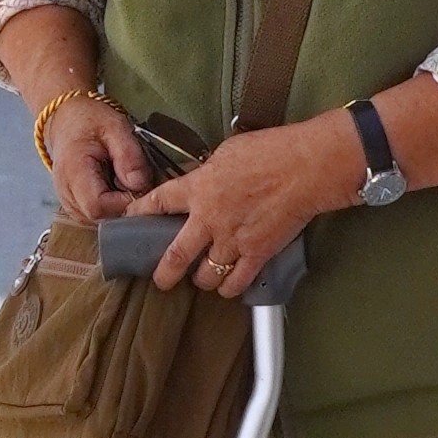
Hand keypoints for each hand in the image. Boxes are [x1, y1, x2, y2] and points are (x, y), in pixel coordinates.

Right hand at [33, 90, 152, 227]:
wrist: (67, 119)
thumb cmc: (89, 121)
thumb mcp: (116, 128)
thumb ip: (129, 156)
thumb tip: (140, 185)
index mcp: (73, 172)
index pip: (98, 207)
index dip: (124, 203)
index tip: (139, 186)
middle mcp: (66, 192)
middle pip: (100, 218)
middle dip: (124, 205)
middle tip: (133, 180)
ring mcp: (68, 202)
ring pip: (99, 221)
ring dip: (117, 206)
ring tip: (121, 180)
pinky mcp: (74, 206)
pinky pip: (95, 217)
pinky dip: (110, 207)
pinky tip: (114, 188)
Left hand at [146, 116, 357, 300]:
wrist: (307, 167)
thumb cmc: (272, 150)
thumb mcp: (227, 151)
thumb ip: (208, 172)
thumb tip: (201, 179)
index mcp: (199, 188)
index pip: (157, 203)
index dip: (139, 214)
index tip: (130, 221)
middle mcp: (209, 219)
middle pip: (175, 257)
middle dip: (164, 273)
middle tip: (161, 280)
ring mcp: (232, 240)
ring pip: (205, 276)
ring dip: (202, 279)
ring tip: (203, 277)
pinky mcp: (257, 254)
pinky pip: (236, 282)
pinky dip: (230, 287)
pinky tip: (228, 286)